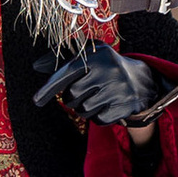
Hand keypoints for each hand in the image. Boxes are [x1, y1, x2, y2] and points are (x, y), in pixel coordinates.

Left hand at [37, 44, 168, 127]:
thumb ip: (61, 59)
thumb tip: (36, 66)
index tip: (36, 100)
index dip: (49, 88)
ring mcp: (119, 89)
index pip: (66, 73)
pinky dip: (97, 117)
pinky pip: (98, 120)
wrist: (141, 80)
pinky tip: (105, 106)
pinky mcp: (125, 106)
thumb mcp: (87, 56)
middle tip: (83, 91)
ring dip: (83, 108)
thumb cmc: (105, 66)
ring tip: (95, 97)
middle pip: (72, 95)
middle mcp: (109, 71)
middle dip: (71, 97)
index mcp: (97, 56)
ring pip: (83, 110)